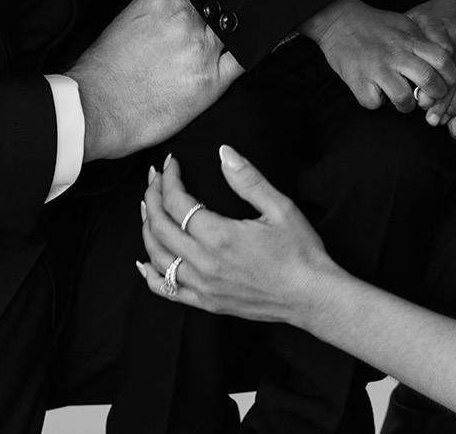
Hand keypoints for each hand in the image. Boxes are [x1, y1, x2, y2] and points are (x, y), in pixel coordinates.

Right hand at [65, 0, 243, 161]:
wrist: (95, 109)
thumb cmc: (103, 70)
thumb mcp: (126, 19)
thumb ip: (159, 6)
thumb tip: (177, 2)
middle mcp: (186, 19)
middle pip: (219, 2)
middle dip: (217, 9)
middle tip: (209, 24)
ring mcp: (202, 49)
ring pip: (233, 27)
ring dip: (230, 31)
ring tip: (219, 41)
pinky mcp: (212, 81)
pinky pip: (245, 58)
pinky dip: (251, 50)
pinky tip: (251, 49)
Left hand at [137, 151, 341, 329]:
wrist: (311, 296)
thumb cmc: (300, 251)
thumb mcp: (280, 208)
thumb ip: (248, 179)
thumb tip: (223, 152)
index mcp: (220, 237)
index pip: (178, 202)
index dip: (169, 179)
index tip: (171, 163)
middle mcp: (204, 264)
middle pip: (160, 227)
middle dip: (152, 197)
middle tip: (154, 178)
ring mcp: (203, 286)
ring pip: (157, 256)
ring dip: (147, 229)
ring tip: (148, 207)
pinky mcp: (206, 303)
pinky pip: (166, 290)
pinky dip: (149, 274)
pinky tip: (144, 261)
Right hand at [299, 0, 455, 111]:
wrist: (339, 19)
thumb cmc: (375, 24)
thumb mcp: (405, 24)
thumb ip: (423, 41)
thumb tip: (444, 60)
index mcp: (411, 40)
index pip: (443, 60)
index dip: (451, 76)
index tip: (448, 82)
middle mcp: (397, 54)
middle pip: (429, 82)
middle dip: (435, 95)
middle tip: (431, 96)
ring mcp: (377, 69)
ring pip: (404, 100)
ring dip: (407, 105)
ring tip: (403, 100)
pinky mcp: (358, 80)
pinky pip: (374, 103)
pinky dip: (376, 102)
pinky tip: (376, 93)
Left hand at [405, 0, 455, 125]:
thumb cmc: (435, 16)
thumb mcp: (414, 20)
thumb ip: (404, 42)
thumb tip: (394, 70)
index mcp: (437, 23)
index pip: (435, 56)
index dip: (428, 81)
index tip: (420, 100)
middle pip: (451, 70)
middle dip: (442, 98)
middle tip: (431, 118)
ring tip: (445, 119)